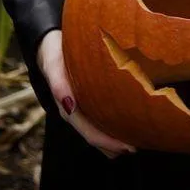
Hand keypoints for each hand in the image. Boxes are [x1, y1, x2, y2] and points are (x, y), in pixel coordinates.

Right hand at [36, 29, 136, 158]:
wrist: (51, 42)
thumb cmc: (54, 52)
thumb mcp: (54, 64)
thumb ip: (59, 84)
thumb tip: (69, 107)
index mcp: (68, 108)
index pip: (89, 133)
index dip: (108, 143)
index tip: (128, 147)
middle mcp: (75, 111)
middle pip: (96, 136)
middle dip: (115, 144)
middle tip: (138, 145)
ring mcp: (82, 107)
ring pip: (99, 129)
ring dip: (115, 137)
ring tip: (138, 138)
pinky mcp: (88, 98)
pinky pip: (102, 115)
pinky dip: (114, 122)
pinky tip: (130, 120)